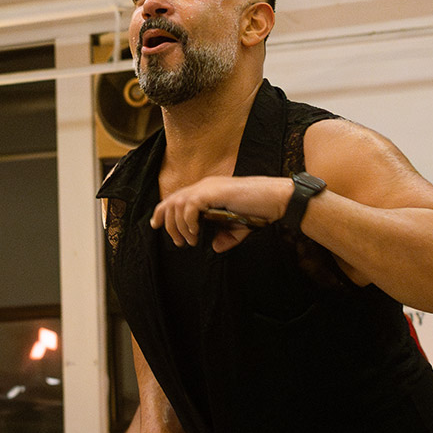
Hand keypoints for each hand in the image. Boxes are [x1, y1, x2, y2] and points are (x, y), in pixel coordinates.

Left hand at [150, 175, 292, 252]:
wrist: (277, 199)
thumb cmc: (260, 209)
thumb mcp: (239, 227)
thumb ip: (226, 236)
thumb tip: (216, 247)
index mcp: (208, 190)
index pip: (176, 197)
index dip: (162, 210)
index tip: (155, 225)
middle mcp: (204, 185)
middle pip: (172, 200)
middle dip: (167, 223)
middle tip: (178, 242)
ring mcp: (208, 187)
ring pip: (177, 204)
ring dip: (179, 225)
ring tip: (189, 241)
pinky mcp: (214, 191)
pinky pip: (190, 205)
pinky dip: (188, 221)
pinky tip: (195, 233)